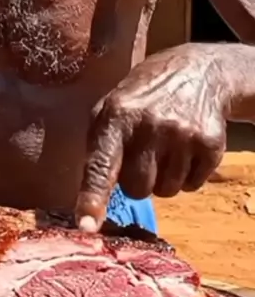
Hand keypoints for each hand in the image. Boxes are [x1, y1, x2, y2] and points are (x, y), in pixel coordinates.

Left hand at [76, 44, 227, 231]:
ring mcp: (181, 134)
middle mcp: (149, 125)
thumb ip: (99, 145)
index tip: (86, 225)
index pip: (100, 164)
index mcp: (116, 115)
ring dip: (164, 178)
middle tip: (144, 153)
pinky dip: (188, 174)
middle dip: (138, 180)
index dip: (93, 197)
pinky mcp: (210, 144)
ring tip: (166, 146)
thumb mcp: (112, 105)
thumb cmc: (145, 95)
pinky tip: (186, 146)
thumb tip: (89, 194)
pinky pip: (192, 186)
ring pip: (166, 191)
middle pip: (137, 189)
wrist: (200, 71)